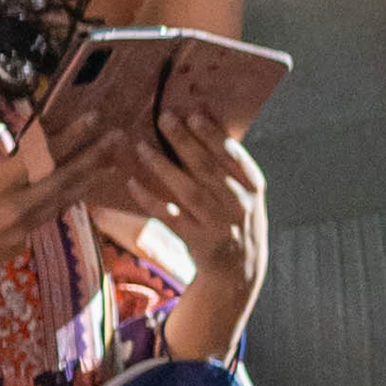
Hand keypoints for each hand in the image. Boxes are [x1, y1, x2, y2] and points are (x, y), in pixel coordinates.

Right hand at [0, 114, 119, 347]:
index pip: (40, 158)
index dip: (68, 137)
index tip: (90, 119)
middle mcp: (14, 211)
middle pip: (63, 180)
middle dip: (92, 156)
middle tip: (116, 137)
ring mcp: (20, 232)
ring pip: (61, 201)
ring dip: (85, 179)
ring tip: (108, 163)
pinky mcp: (20, 246)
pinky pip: (45, 217)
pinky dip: (61, 199)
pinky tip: (72, 188)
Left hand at [130, 124, 268, 345]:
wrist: (239, 270)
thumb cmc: (237, 219)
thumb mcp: (245, 194)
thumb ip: (228, 166)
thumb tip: (200, 122)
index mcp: (253, 189)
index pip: (234, 157)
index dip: (214, 136)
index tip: (194, 115)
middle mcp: (238, 206)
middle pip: (208, 169)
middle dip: (185, 142)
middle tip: (164, 119)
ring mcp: (217, 225)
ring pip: (187, 191)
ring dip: (163, 167)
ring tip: (141, 147)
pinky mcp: (196, 240)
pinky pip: (169, 217)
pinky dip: (150, 199)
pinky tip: (132, 182)